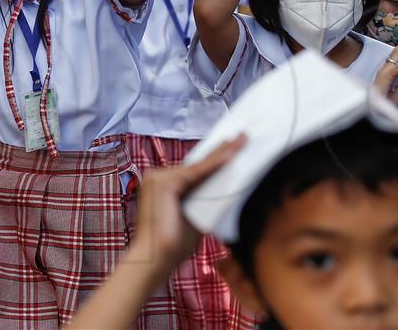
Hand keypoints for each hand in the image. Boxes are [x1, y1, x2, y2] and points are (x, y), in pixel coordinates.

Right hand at [134, 134, 246, 268]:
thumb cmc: (172, 246)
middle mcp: (157, 176)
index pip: (193, 169)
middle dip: (222, 150)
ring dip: (223, 153)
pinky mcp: (166, 182)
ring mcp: (159, 177)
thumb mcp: (193, 216)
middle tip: (242, 137)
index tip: (233, 147)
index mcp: (161, 184)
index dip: (214, 158)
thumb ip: (204, 200)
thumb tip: (225, 190)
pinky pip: (198, 172)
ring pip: (199, 165)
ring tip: (242, 141)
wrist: (155, 260)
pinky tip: (231, 154)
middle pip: (197, 164)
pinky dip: (216, 164)